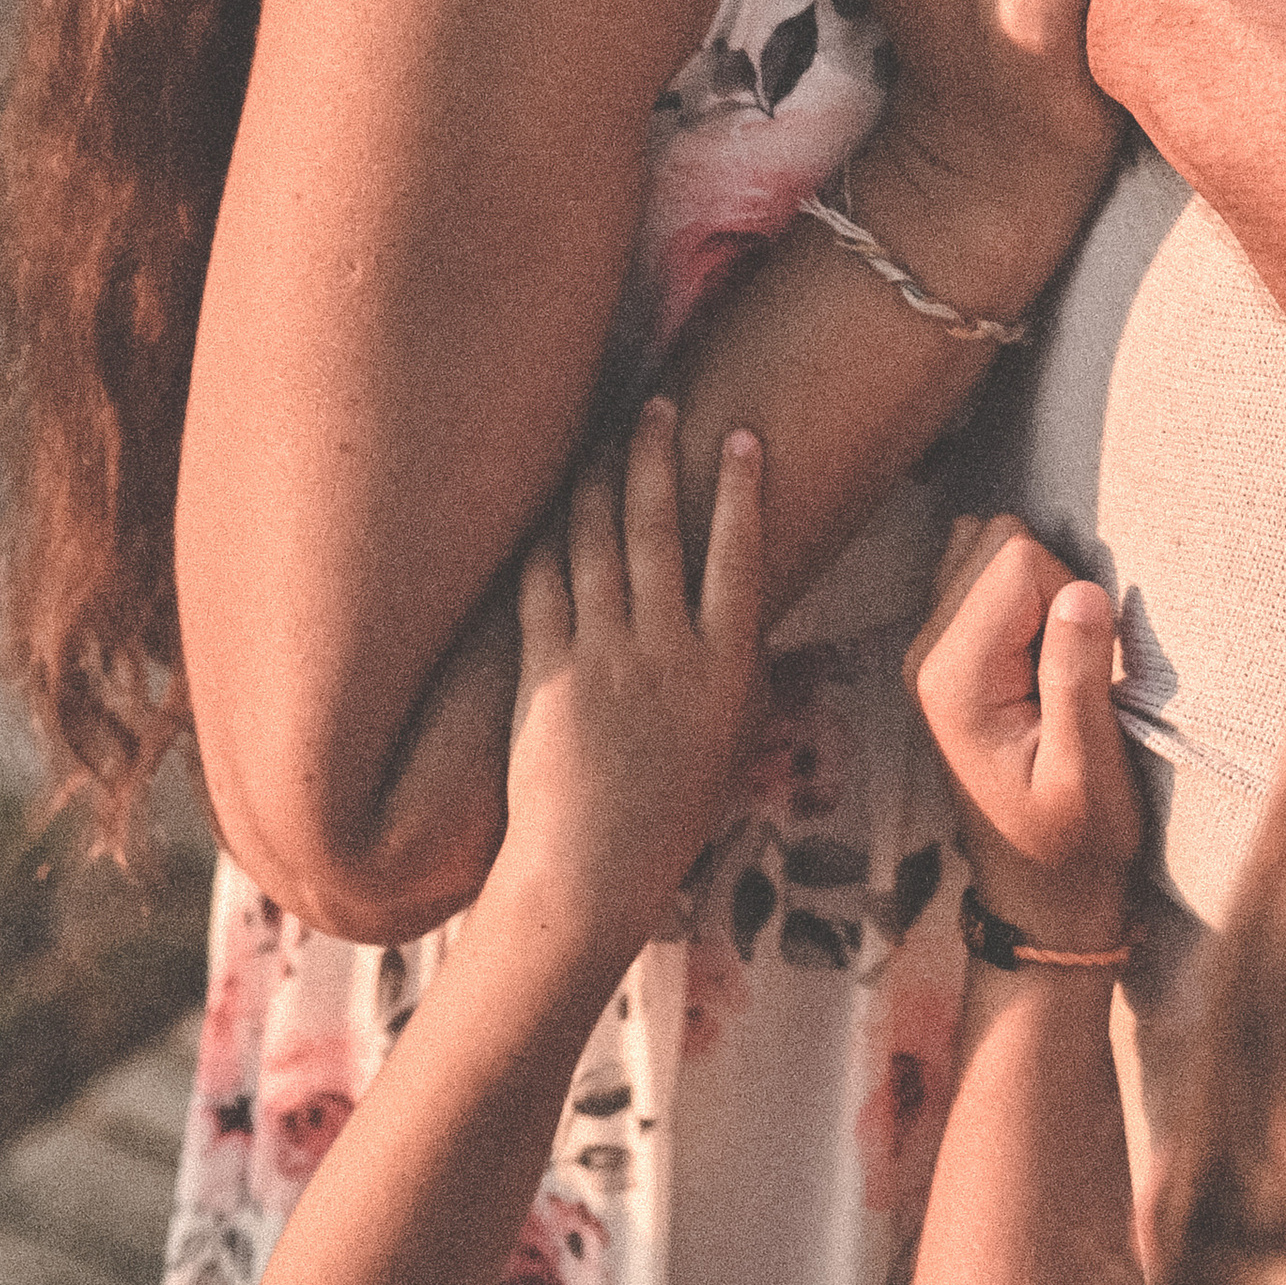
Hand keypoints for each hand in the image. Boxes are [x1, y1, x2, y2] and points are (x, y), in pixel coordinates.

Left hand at [498, 399, 763, 956]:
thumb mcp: (723, 745)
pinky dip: (545, 542)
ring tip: (599, 442)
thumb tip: (738, 623)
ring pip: (597, 544)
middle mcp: (668, 651)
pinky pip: (543, 587)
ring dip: (597, 483)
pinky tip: (545, 510)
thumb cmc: (665, 822)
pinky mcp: (547, 673)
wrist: (589, 878)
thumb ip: (728, 677)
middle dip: (657, 456)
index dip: (741, 490)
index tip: (742, 435)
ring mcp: (605, 657)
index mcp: (723, 669)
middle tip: (654, 407)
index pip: (738, 555)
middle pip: (661, 527)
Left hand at [906, 515, 1143, 949]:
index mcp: (954, 677)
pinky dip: (1023, 598)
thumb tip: (1082, 590)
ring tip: (1052, 671)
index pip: (1016, 556)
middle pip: (996, 539)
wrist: (1041, 897)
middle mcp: (925, 653)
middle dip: (1051, 583)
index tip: (1084, 666)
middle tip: (1069, 672)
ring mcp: (929, 650)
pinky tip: (1037, 662)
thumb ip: (1079, 677)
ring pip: (988, 547)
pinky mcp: (947, 653)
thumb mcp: (1092, 772)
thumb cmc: (1076, 845)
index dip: (1070, 592)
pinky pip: (983, 575)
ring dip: (1037, 591)